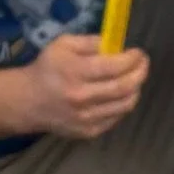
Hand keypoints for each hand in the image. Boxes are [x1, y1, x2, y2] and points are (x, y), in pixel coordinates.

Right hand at [18, 32, 148, 140]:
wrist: (30, 101)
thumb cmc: (48, 68)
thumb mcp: (63, 45)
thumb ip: (90, 42)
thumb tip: (115, 45)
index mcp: (75, 72)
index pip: (114, 66)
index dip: (132, 59)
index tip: (139, 53)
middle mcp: (83, 97)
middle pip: (124, 87)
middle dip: (140, 74)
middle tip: (143, 64)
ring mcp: (87, 118)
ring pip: (124, 105)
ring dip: (135, 90)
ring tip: (135, 79)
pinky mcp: (90, 131)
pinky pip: (116, 117)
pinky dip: (123, 104)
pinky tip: (121, 94)